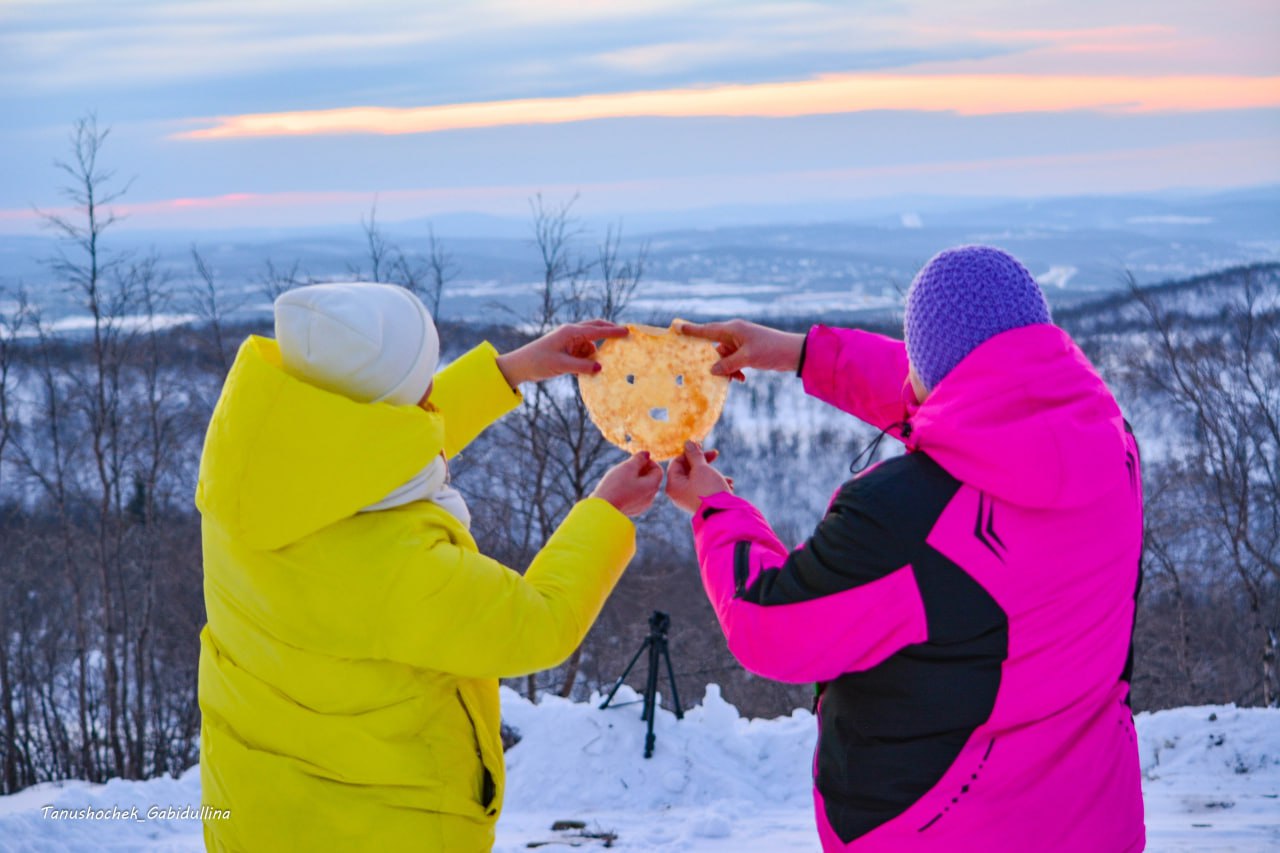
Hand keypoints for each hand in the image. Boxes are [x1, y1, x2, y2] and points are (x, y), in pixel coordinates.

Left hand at [496, 320, 628, 388]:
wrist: (520, 366)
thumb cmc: (538, 361)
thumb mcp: (561, 365)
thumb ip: (582, 366)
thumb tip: (601, 367)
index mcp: (570, 332)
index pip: (596, 330)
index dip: (613, 332)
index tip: (628, 332)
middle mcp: (572, 334)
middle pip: (596, 329)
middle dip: (610, 333)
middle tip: (626, 337)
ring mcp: (570, 342)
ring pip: (591, 345)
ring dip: (598, 353)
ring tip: (608, 363)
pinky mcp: (568, 351)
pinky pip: (585, 354)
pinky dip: (590, 360)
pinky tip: (592, 370)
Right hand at [591, 452, 663, 516]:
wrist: (602, 510)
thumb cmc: (615, 486)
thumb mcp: (628, 467)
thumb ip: (639, 458)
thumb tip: (647, 454)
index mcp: (652, 486)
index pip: (657, 469)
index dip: (647, 462)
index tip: (634, 460)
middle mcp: (651, 497)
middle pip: (650, 478)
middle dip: (640, 470)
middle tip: (626, 467)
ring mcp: (642, 505)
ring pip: (642, 487)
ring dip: (634, 479)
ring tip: (620, 477)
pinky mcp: (633, 510)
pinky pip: (636, 496)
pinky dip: (630, 489)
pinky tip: (618, 488)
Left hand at [665, 441, 732, 513]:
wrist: (724, 515)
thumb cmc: (710, 490)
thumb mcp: (701, 468)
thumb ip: (694, 455)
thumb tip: (688, 443)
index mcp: (673, 485)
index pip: (677, 462)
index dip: (689, 452)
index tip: (702, 445)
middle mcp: (678, 493)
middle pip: (687, 470)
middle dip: (703, 462)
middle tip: (715, 454)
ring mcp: (689, 499)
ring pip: (699, 479)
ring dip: (712, 473)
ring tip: (725, 477)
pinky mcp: (700, 503)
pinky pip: (705, 488)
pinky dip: (715, 483)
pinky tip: (728, 484)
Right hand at [679, 319, 805, 379]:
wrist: (794, 353)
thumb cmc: (771, 350)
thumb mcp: (747, 358)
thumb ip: (728, 364)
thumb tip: (712, 371)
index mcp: (733, 329)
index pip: (707, 330)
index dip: (690, 330)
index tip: (675, 327)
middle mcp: (735, 334)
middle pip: (714, 346)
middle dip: (711, 360)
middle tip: (703, 370)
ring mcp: (742, 343)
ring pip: (724, 357)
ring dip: (726, 369)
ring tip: (733, 379)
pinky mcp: (748, 351)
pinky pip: (734, 361)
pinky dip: (735, 370)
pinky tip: (741, 379)